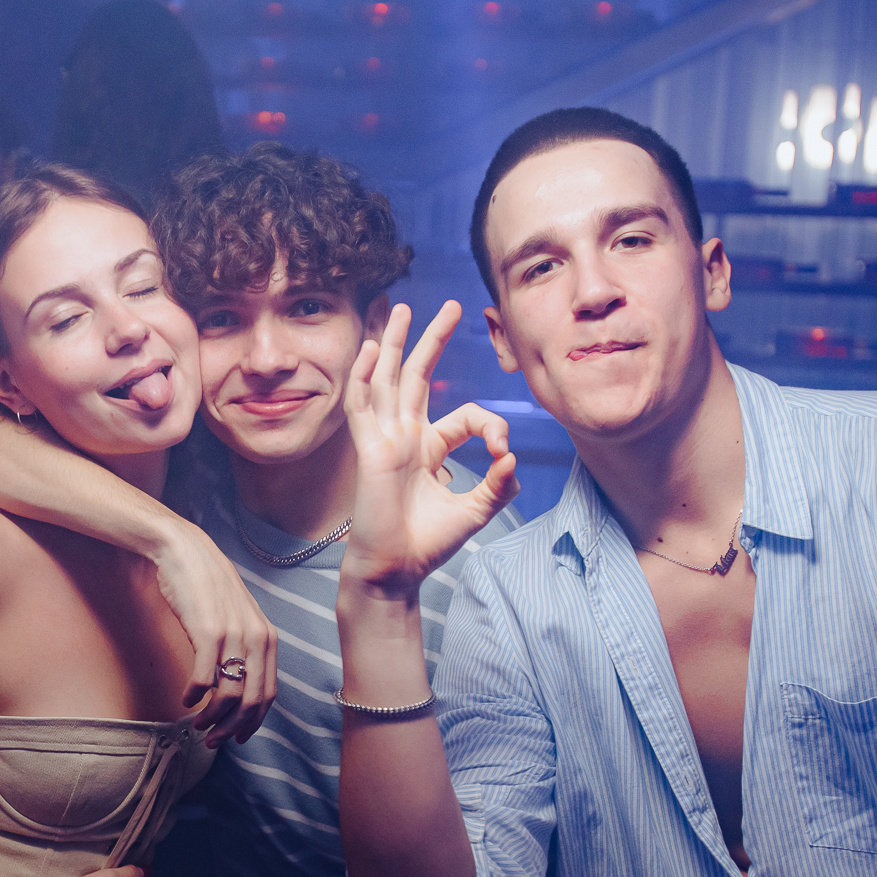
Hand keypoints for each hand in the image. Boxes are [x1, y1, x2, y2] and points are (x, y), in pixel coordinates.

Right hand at [152, 525, 277, 746]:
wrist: (187, 553)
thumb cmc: (209, 587)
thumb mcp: (240, 617)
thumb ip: (245, 648)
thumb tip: (240, 685)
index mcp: (267, 638)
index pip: (268, 694)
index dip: (253, 722)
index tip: (238, 738)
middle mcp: (256, 638)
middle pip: (252, 701)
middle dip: (233, 728)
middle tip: (213, 740)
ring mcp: (233, 635)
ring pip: (229, 695)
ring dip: (212, 717)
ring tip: (197, 723)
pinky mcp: (207, 632)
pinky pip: (204, 679)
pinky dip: (195, 696)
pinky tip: (186, 699)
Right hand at [337, 302, 517, 598]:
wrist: (396, 570)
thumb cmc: (428, 543)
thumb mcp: (476, 510)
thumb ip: (499, 484)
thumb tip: (513, 458)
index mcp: (429, 448)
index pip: (466, 416)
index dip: (492, 426)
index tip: (505, 454)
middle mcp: (405, 437)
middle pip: (417, 376)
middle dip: (432, 340)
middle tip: (449, 306)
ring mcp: (384, 439)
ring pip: (388, 380)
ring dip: (395, 344)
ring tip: (400, 309)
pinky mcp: (368, 449)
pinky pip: (362, 406)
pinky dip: (365, 377)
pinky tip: (373, 349)